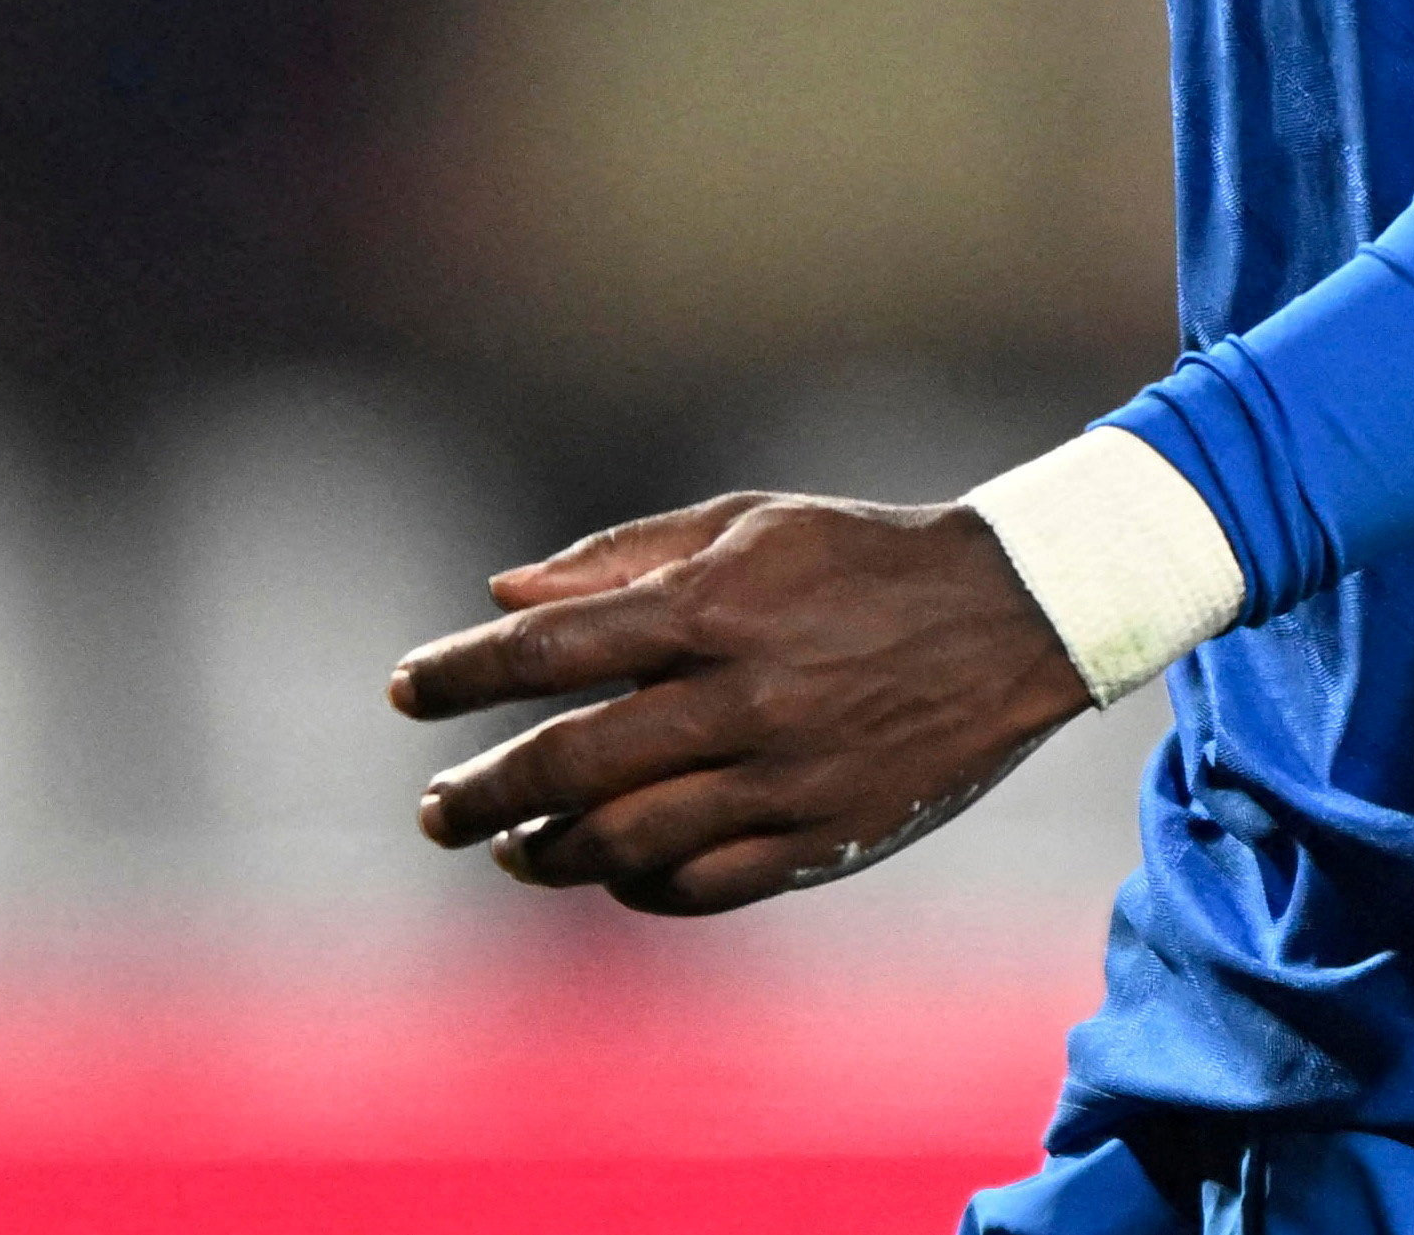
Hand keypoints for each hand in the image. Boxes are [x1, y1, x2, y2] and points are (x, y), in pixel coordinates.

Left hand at [385, 489, 1094, 915]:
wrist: (1008, 619)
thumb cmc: (858, 557)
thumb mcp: (746, 525)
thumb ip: (619, 559)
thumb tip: (499, 593)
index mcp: (713, 606)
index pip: (549, 647)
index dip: (461, 673)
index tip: (405, 690)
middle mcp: (740, 698)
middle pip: (570, 762)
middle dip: (481, 794)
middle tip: (433, 811)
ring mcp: (782, 779)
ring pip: (625, 844)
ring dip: (546, 854)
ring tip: (507, 850)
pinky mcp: (822, 840)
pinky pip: (701, 888)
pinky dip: (637, 889)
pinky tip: (606, 874)